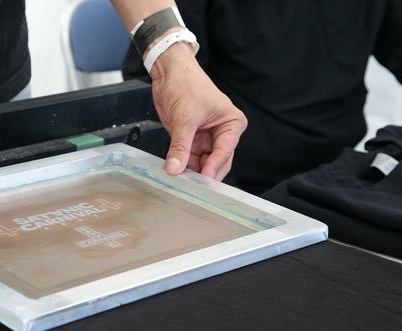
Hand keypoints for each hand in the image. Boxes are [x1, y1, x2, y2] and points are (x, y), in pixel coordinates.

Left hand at [149, 43, 246, 179]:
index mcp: (231, 124)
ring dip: (191, 173)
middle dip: (204, 174)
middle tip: (192, 187)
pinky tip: (175, 174)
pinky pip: (188, 159)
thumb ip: (180, 146)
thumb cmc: (186, 84)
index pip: (225, 152)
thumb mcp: (184, 117)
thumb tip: (175, 168)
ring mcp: (206, 138)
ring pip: (202, 164)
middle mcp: (222, 133)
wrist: (169, 72)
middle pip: (216, 162)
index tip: (203, 181)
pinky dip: (182, 166)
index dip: (213, 167)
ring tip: (181, 183)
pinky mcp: (191, 140)